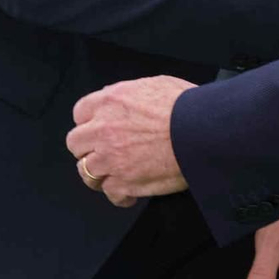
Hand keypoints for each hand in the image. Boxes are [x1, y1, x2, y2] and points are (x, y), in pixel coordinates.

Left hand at [66, 76, 195, 205]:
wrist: (203, 132)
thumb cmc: (188, 106)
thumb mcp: (156, 83)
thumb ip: (129, 93)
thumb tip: (121, 99)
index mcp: (110, 102)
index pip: (80, 113)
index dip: (90, 121)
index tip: (99, 127)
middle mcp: (103, 130)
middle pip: (75, 143)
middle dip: (88, 147)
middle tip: (105, 151)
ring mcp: (110, 159)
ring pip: (86, 171)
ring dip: (99, 173)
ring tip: (115, 173)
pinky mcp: (123, 183)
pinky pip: (110, 193)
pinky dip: (120, 195)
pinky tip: (132, 191)